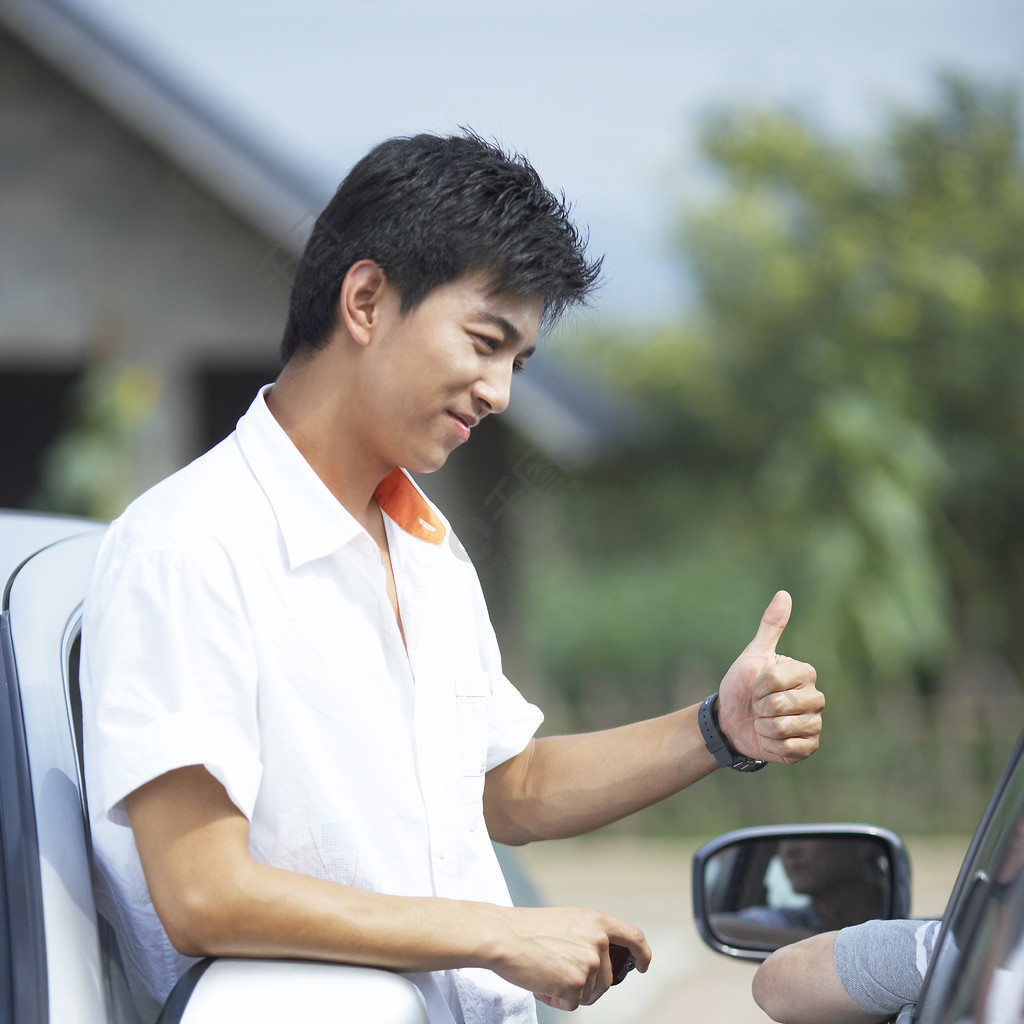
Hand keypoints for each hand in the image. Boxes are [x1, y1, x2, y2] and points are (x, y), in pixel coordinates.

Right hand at [488, 906, 649, 1011]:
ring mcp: (590, 962)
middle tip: (558, 974)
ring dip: (569, 992)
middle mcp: (599, 940)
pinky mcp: (577, 983)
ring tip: (546, 974)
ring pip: (590, 994)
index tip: (642, 966)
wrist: (504, 936)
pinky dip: (557, 1000)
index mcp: (597, 921)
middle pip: (607, 979)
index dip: (642, 954)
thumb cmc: (528, 929)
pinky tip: (541, 984)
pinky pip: (572, 1004)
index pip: (634, 936)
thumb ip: (590, 935)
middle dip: (586, 985)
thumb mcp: (568, 920)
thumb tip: (602, 961)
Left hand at [716, 591, 822, 764]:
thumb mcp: (753, 655)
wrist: (732, 721)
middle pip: (780, 705)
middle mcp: (816, 698)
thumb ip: (770, 626)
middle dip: (759, 707)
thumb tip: (784, 593)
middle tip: (758, 707)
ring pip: (784, 727)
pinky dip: (772, 745)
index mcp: (806, 673)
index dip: (756, 686)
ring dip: (764, 727)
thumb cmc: (743, 686)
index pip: (776, 679)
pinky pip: (791, 748)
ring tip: (763, 722)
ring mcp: (815, 724)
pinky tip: (770, 739)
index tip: (754, 687)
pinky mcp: (809, 747)